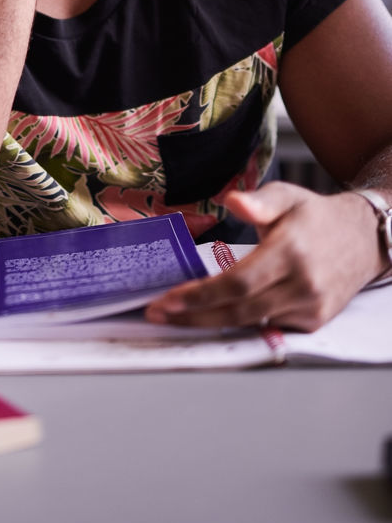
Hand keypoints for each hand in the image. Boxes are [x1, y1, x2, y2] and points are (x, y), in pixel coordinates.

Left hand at [145, 182, 383, 331]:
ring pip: (251, 322)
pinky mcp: (314, 321)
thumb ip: (258, 201)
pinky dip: (240, 322)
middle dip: (194, 316)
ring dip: (212, 322)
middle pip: (239, 310)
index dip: (200, 296)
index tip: (168, 300)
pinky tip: (215, 315)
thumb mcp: (287, 196)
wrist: (363, 239)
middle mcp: (302, 284)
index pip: (238, 282)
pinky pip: (269, 326)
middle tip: (159, 314)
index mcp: (291, 251)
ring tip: (178, 316)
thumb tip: (233, 201)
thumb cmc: (317, 216)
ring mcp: (310, 307)